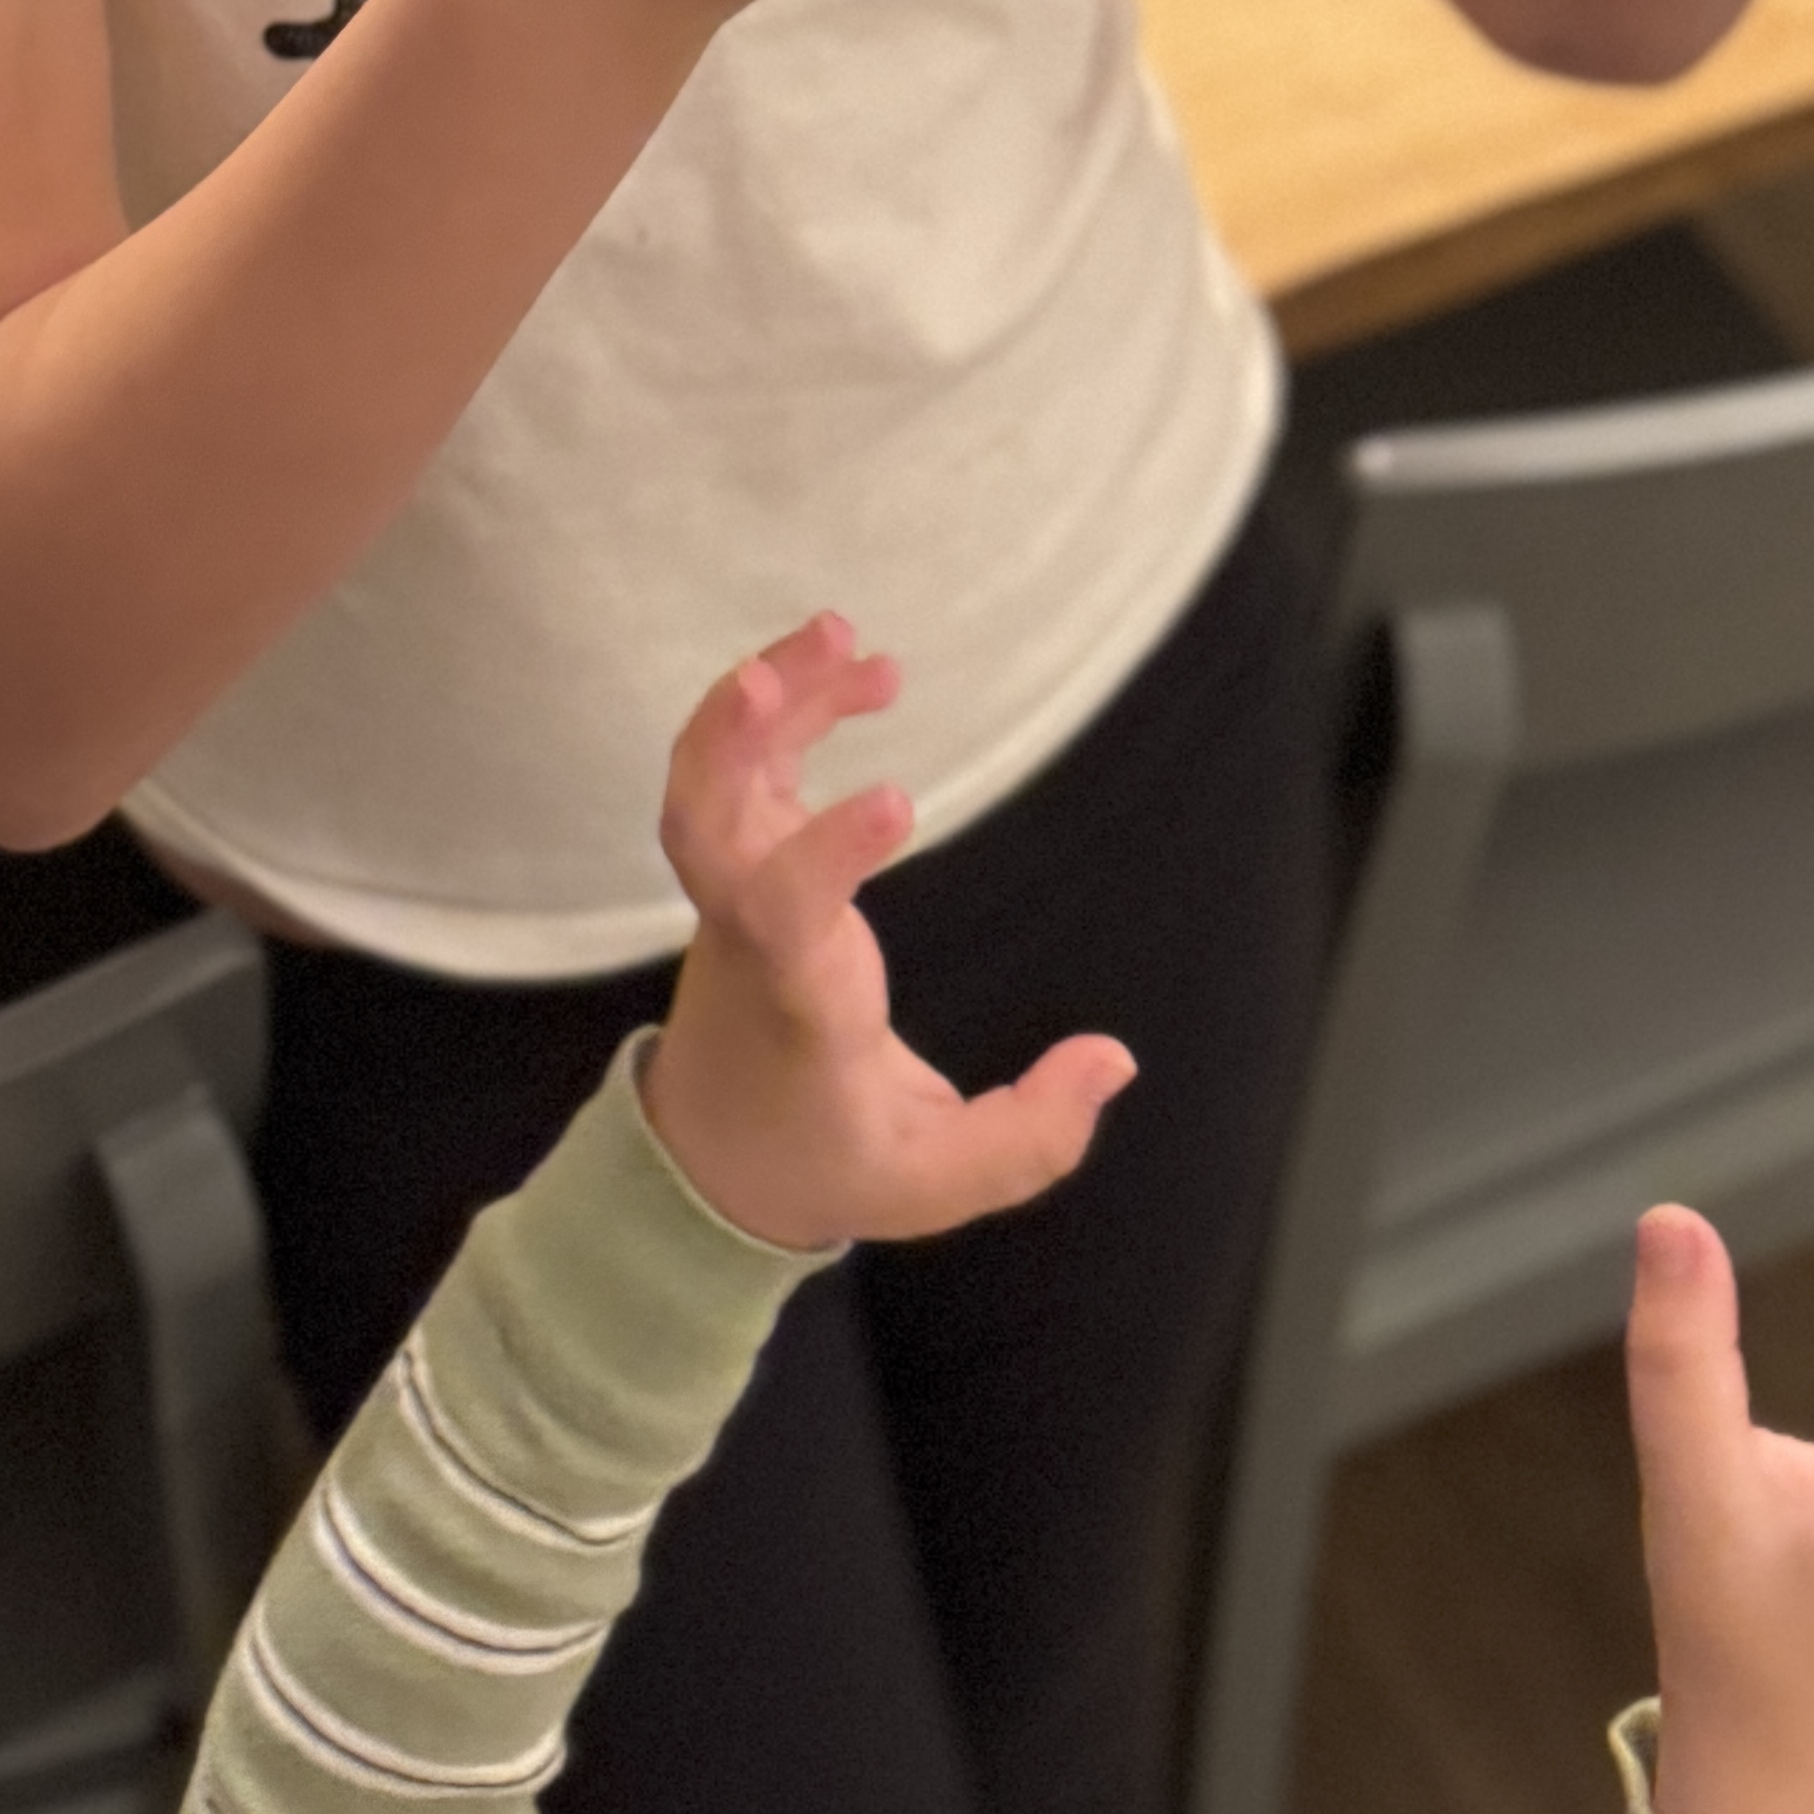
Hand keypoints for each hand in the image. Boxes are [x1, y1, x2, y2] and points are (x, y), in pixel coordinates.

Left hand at [638, 619, 1133, 1251]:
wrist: (714, 1154)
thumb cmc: (831, 1157)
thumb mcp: (940, 1183)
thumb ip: (1034, 1137)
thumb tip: (1115, 1059)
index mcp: (797, 1004)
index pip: (786, 921)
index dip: (827, 853)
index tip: (899, 798)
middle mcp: (749, 935)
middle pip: (698, 831)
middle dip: (725, 750)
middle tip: (766, 676)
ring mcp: (733, 891)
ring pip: (709, 783)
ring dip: (759, 700)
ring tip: (842, 630)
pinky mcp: (743, 862)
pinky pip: (741, 768)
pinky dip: (785, 706)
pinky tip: (862, 665)